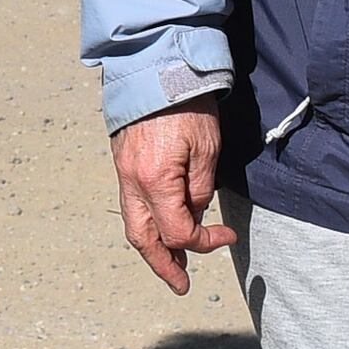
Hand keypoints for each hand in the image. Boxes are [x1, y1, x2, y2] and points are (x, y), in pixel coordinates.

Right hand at [111, 96, 243, 289]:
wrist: (155, 65)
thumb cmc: (187, 103)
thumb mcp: (207, 148)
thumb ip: (200, 189)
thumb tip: (194, 213)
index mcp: (155, 180)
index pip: (177, 231)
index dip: (203, 242)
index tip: (226, 236)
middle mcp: (132, 180)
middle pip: (143, 238)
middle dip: (162, 265)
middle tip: (181, 284)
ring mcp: (123, 171)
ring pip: (133, 223)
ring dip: (152, 247)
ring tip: (172, 262)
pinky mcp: (122, 161)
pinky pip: (132, 204)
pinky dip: (147, 223)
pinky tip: (162, 227)